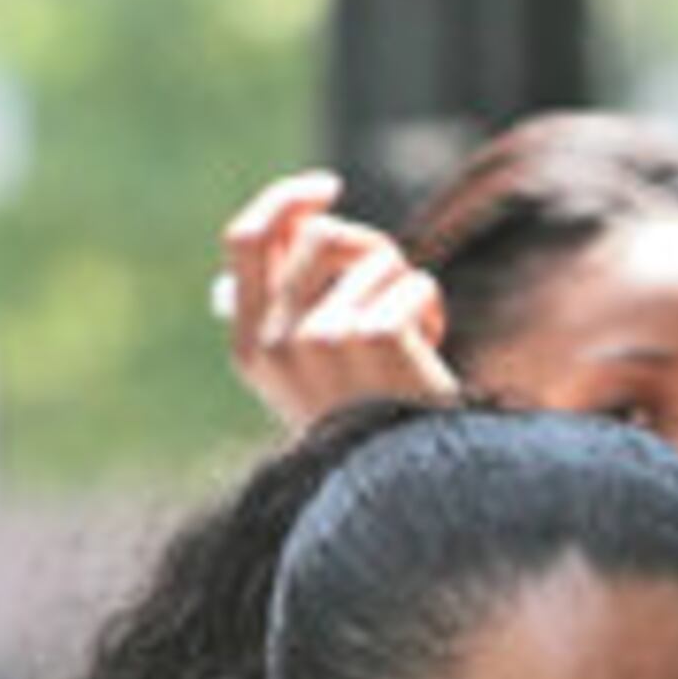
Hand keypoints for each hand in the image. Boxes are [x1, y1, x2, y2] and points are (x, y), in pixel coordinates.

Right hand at [218, 168, 456, 427]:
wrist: (411, 491)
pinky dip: (432, 305)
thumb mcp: (316, 374)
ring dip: (405, 283)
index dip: (285, 200)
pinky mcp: (373, 336)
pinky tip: (434, 349)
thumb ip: (296, 305)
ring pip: (375, 255)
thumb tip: (303, 222)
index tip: (328, 188)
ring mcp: (322, 337)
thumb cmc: (371, 428)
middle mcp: (277, 341)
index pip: (243, 238)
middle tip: (395, 279)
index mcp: (248, 348)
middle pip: (320, 235)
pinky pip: (412, 281)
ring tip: (417, 334)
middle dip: (369, 246)